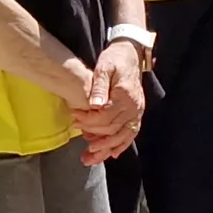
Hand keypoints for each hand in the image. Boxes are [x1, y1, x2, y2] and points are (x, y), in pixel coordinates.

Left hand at [74, 40, 150, 159]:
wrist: (132, 54)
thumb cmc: (115, 58)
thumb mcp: (104, 66)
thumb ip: (99, 86)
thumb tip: (94, 105)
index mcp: (125, 96)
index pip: (105, 117)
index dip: (88, 121)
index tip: (74, 117)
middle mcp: (134, 107)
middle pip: (113, 131)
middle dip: (94, 137)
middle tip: (78, 134)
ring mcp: (137, 112)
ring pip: (122, 137)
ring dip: (106, 149)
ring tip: (89, 158)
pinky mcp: (137, 114)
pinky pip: (130, 134)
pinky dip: (121, 145)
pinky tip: (111, 154)